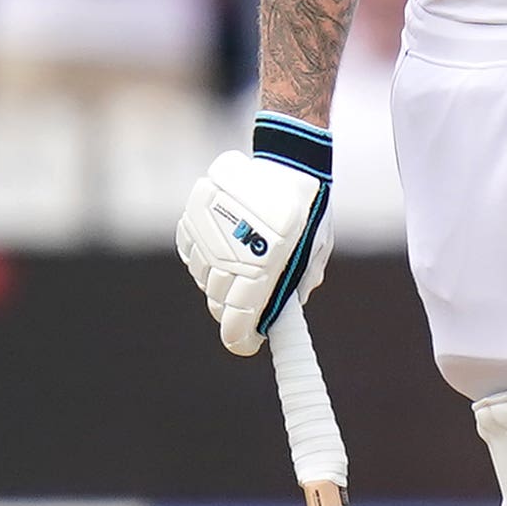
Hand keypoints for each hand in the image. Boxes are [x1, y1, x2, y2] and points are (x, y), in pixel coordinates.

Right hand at [176, 115, 334, 353]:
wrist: (286, 160)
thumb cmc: (309, 209)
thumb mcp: (314, 249)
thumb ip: (299, 283)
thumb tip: (285, 312)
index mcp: (264, 266)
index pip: (238, 319)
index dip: (240, 339)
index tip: (247, 345)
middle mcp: (231, 254)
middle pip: (218, 304)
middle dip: (233, 313)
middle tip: (248, 309)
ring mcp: (208, 236)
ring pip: (204, 280)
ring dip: (219, 284)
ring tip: (241, 267)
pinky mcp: (194, 218)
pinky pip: (192, 255)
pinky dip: (205, 260)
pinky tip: (224, 250)